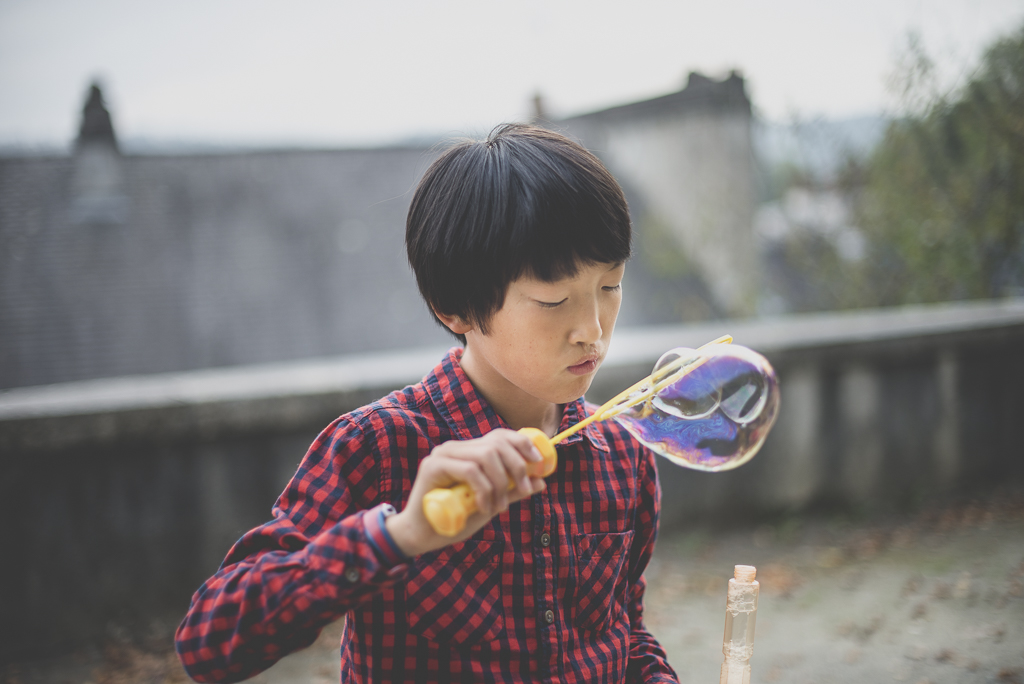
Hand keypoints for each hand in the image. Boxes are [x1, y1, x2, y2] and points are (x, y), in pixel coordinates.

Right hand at [385, 429, 546, 556]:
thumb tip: (541, 481)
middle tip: (523, 490)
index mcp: (469, 451)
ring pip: (485, 455)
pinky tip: (483, 507)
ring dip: (500, 483)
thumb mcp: (490, 504)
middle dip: (516, 466)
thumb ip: (512, 491)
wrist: (421, 536)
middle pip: (496, 442)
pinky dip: (483, 489)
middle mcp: (456, 448)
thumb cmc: (455, 518)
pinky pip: (470, 470)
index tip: (539, 464)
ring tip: (499, 506)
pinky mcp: (433, 467)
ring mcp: (443, 455)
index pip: (500, 436)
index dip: (523, 445)